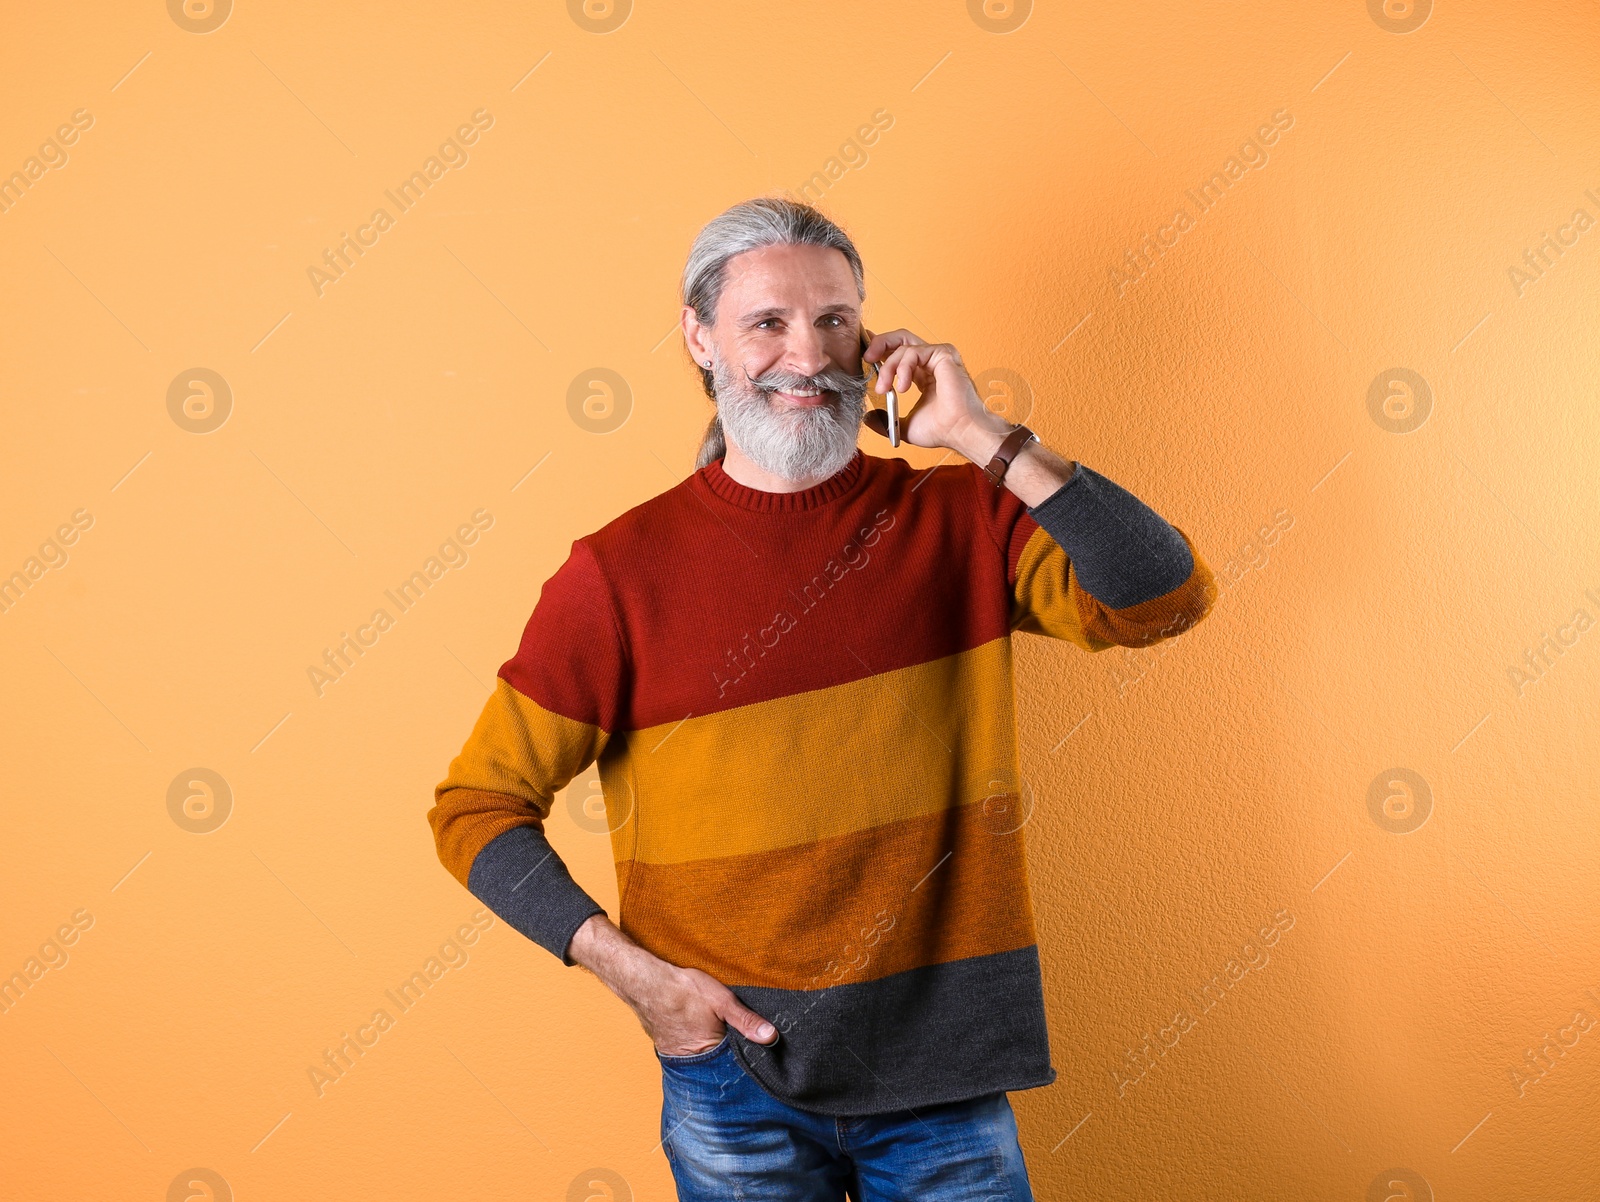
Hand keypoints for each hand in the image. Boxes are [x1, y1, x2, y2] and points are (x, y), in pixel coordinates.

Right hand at [634, 961, 778, 1056]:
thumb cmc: (684, 990)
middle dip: (729, 1055)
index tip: (758, 1051)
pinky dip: (696, 1045)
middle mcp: (692, 1062)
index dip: (746, 1056)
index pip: (735, 1065)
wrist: (645, 982)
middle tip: (736, 1038)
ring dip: (712, 1051)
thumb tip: (771, 1036)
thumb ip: (746, 1020)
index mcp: (709, 1053)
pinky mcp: (667, 1049)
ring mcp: (677, 1057)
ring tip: (716, 1033)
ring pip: (703, 1059)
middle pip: (719, 1064)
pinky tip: (699, 1031)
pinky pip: (688, 1053)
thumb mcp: (722, 1000)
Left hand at [860, 327, 1012, 462]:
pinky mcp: (943, 354)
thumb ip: (886, 419)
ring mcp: (938, 357)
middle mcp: (931, 363)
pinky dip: (902, 368)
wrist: (959, 431)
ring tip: (885, 388)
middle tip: (867, 359)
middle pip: (901, 338)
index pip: (899, 353)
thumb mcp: (903, 425)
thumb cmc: (940, 430)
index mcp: (924, 375)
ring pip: (903, 346)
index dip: (881, 348)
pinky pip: (913, 352)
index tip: (865, 353)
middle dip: (880, 344)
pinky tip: (903, 387)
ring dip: (888, 367)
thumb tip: (868, 417)